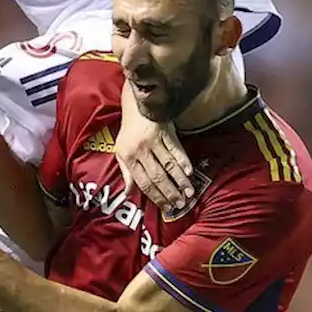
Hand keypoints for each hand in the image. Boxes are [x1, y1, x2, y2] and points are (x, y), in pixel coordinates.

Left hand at [115, 82, 194, 211]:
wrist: (136, 104)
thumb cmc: (129, 131)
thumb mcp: (121, 152)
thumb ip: (126, 174)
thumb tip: (128, 194)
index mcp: (129, 157)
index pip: (143, 182)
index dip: (156, 197)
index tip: (166, 208)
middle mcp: (141, 150)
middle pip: (157, 176)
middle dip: (170, 193)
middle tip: (181, 205)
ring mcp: (153, 141)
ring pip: (168, 165)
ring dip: (180, 180)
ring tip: (189, 193)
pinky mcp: (165, 131)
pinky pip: (176, 149)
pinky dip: (183, 161)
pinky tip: (190, 173)